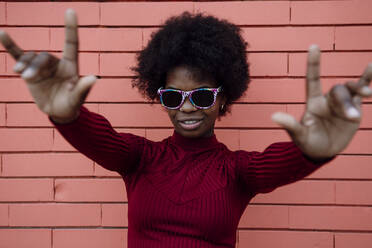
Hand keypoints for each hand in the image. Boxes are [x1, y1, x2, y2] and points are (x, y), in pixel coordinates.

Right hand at [0, 9, 95, 122]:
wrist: (58, 112)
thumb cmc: (71, 104)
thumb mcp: (78, 98)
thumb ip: (83, 88)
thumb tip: (94, 78)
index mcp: (71, 65)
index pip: (72, 43)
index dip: (71, 28)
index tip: (70, 11)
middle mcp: (56, 62)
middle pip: (44, 56)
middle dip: (35, 65)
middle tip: (28, 77)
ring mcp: (42, 65)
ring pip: (31, 58)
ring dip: (25, 65)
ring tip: (21, 75)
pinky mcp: (29, 71)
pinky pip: (19, 55)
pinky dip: (10, 45)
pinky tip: (1, 33)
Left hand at [272, 45, 371, 159]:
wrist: (324, 152)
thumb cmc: (308, 143)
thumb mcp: (299, 135)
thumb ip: (290, 125)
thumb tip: (273, 117)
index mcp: (313, 102)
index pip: (313, 79)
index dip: (313, 63)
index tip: (313, 46)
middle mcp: (327, 99)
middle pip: (338, 90)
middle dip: (345, 102)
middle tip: (352, 118)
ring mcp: (342, 102)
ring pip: (351, 90)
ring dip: (359, 91)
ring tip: (367, 95)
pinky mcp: (355, 107)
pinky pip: (361, 90)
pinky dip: (367, 79)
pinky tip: (371, 69)